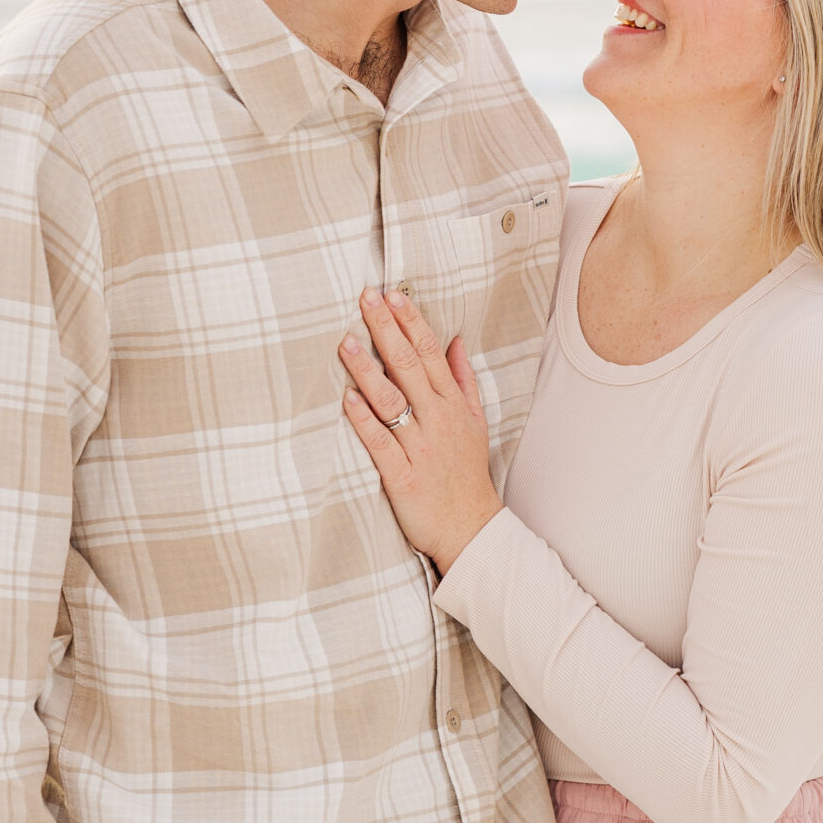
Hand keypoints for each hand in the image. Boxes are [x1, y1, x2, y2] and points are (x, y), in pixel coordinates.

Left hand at [340, 287, 503, 572]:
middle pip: (408, 367)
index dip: (410, 322)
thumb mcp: (475, 421)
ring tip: (347, 341)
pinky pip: (380, 444)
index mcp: (452, 405)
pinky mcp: (402, 477)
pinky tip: (347, 399)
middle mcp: (437, 420)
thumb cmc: (467, 474)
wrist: (471, 528)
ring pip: (391, 401)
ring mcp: (419, 448)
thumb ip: (463, 379)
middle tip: (365, 298)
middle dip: (386, 330)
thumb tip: (456, 340)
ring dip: (368, 370)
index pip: (429, 354)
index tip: (392, 294)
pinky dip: (364, 421)